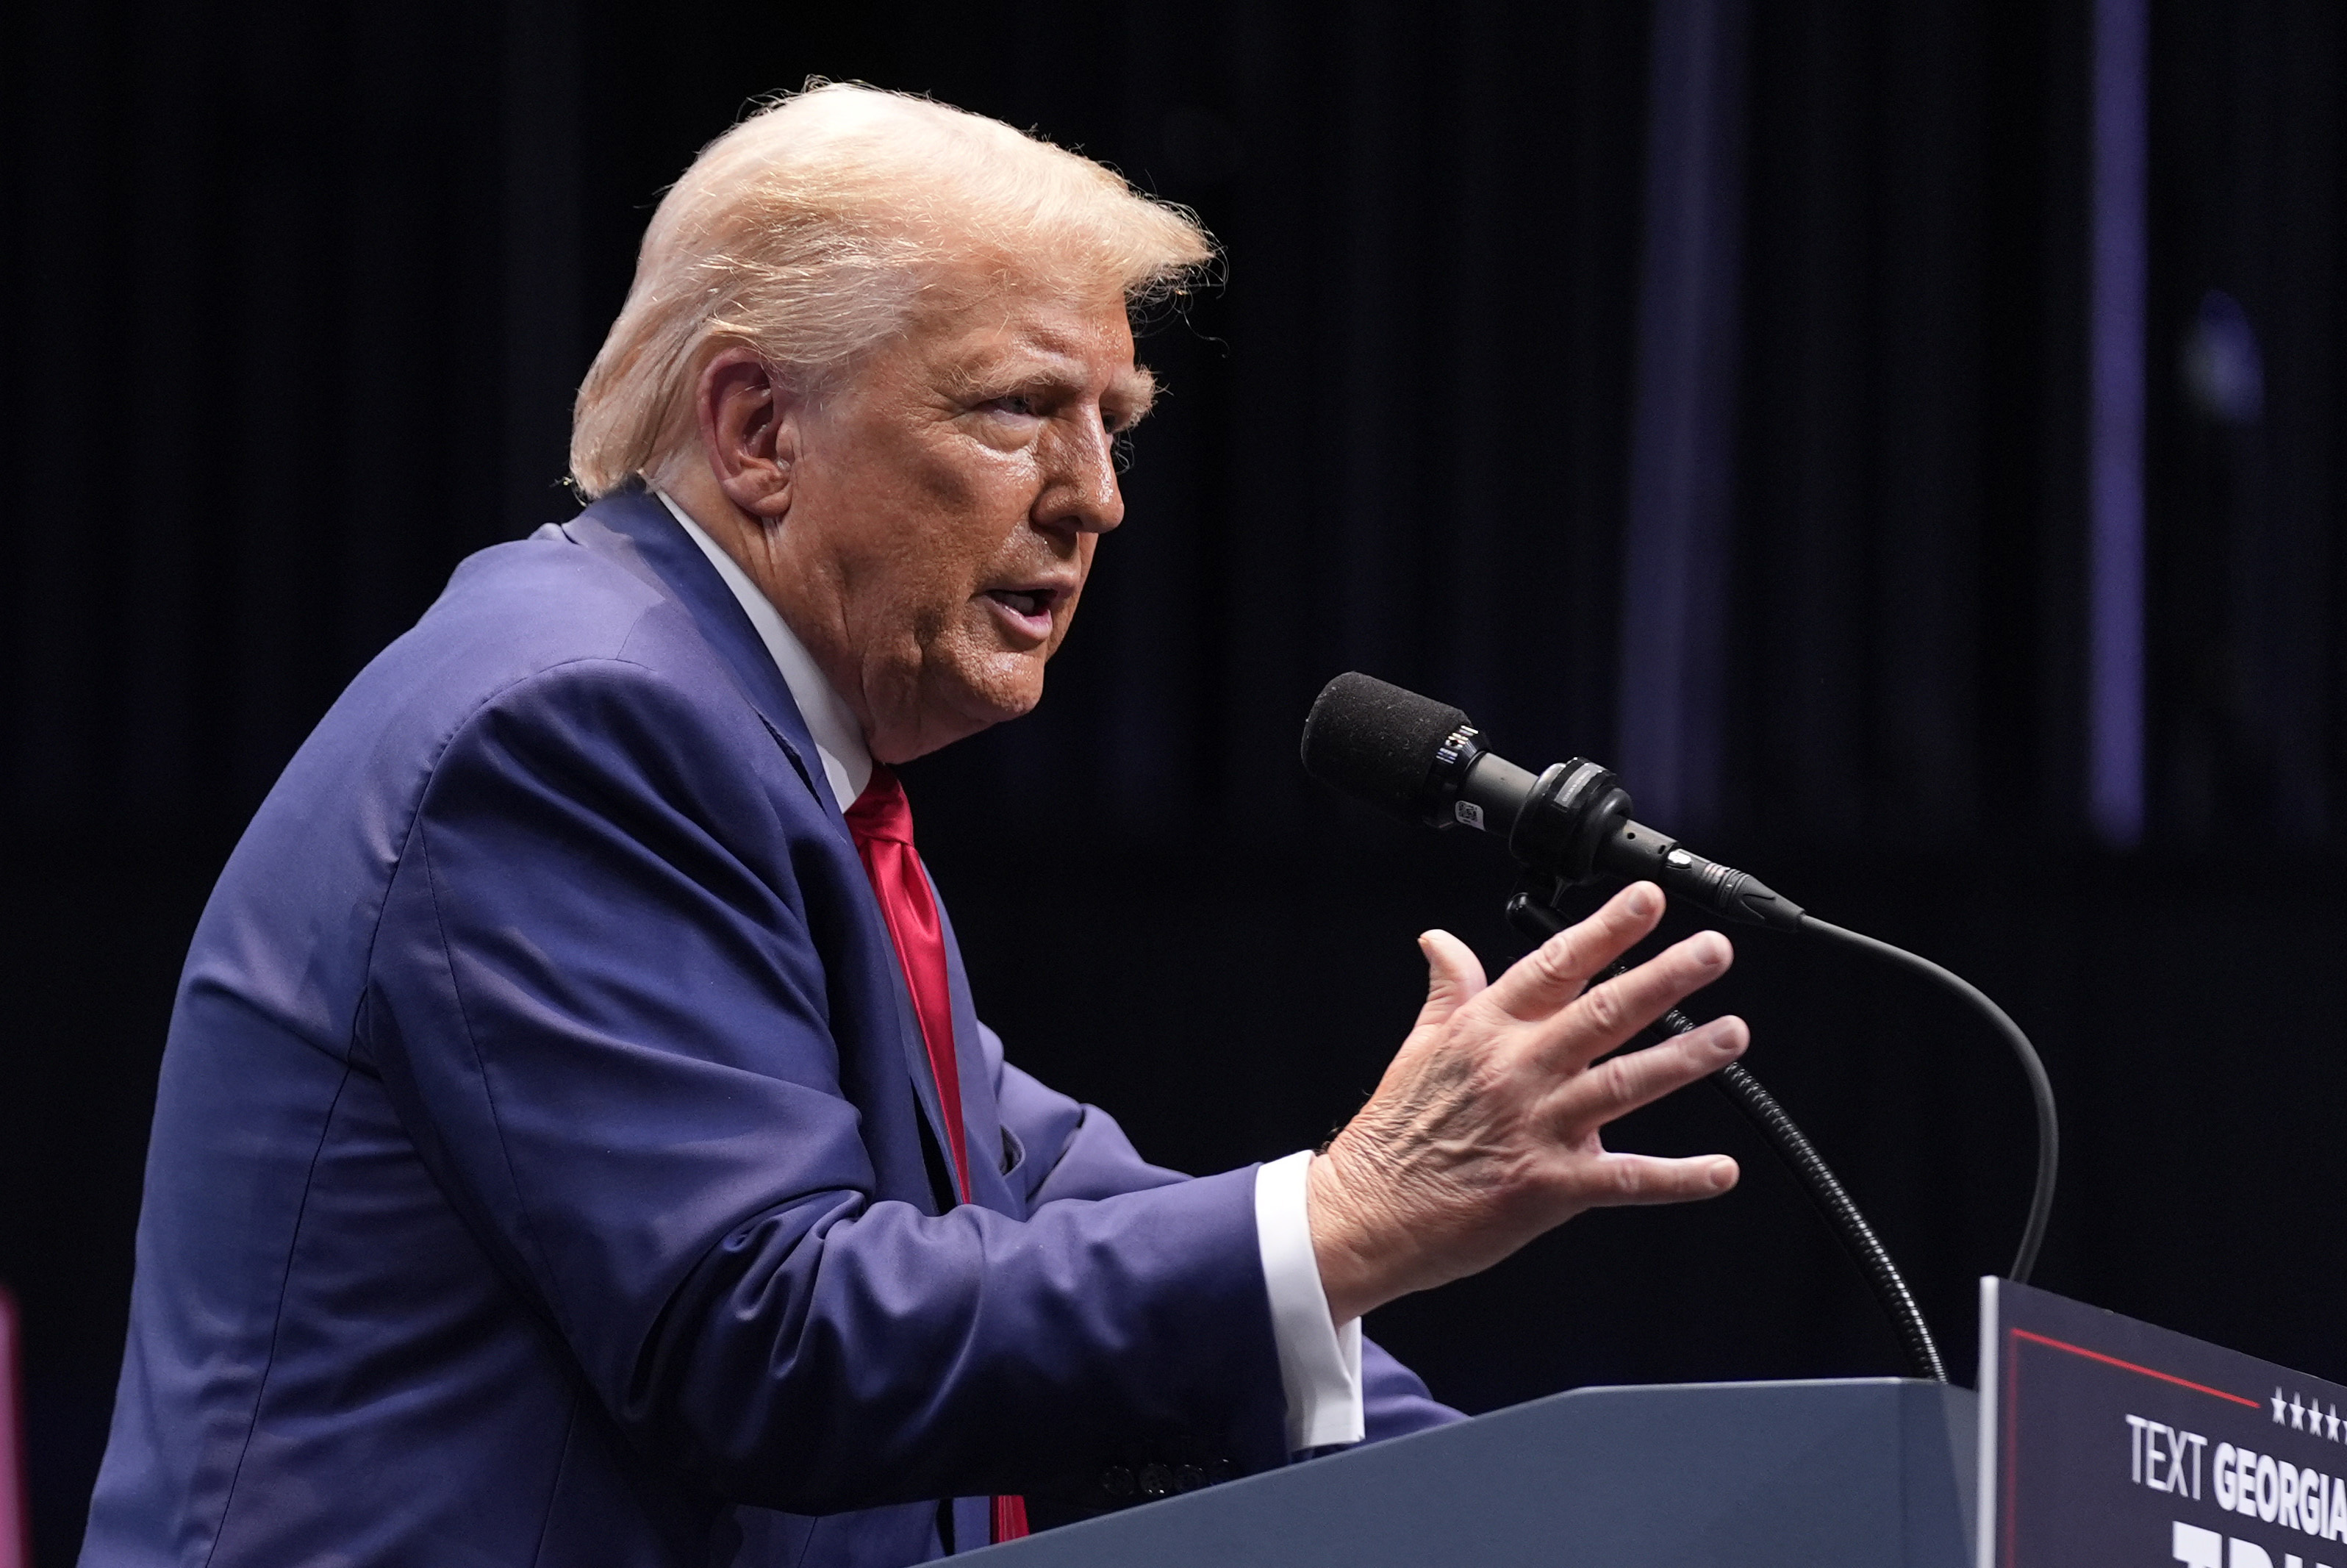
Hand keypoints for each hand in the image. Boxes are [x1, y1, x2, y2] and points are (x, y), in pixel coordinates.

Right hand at [1305, 881, 1747, 1323]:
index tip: (1648, 901)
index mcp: (1485, 1030)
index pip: (1555, 965)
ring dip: (1686, 1058)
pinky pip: (1626, 1178)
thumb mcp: (1417, 1046)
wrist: (1366, 1215)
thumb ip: (1447, 990)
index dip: (1606, 930)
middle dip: (1665, 977)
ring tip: (1733, 1033)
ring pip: (1625, 1083)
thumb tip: (1441, 940)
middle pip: (1603, 1013)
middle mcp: (1517, 1070)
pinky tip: (1721, 1170)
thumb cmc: (1392, 1135)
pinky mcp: (1549, 1187)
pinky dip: (1678, 1178)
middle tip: (1714, 951)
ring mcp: (1537, 1127)